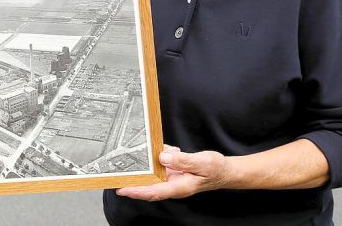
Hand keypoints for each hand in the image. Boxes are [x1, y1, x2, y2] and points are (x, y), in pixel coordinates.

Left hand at [116, 145, 233, 201]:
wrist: (225, 170)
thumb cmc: (216, 170)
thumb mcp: (202, 162)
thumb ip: (183, 160)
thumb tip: (163, 157)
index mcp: (179, 187)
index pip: (153, 191)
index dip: (136, 191)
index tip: (121, 189)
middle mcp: (173, 184)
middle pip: (148, 184)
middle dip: (132, 180)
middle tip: (116, 173)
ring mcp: (173, 178)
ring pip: (153, 172)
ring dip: (149, 163)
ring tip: (148, 154)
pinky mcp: (173, 170)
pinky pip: (161, 162)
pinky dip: (161, 154)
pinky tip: (167, 149)